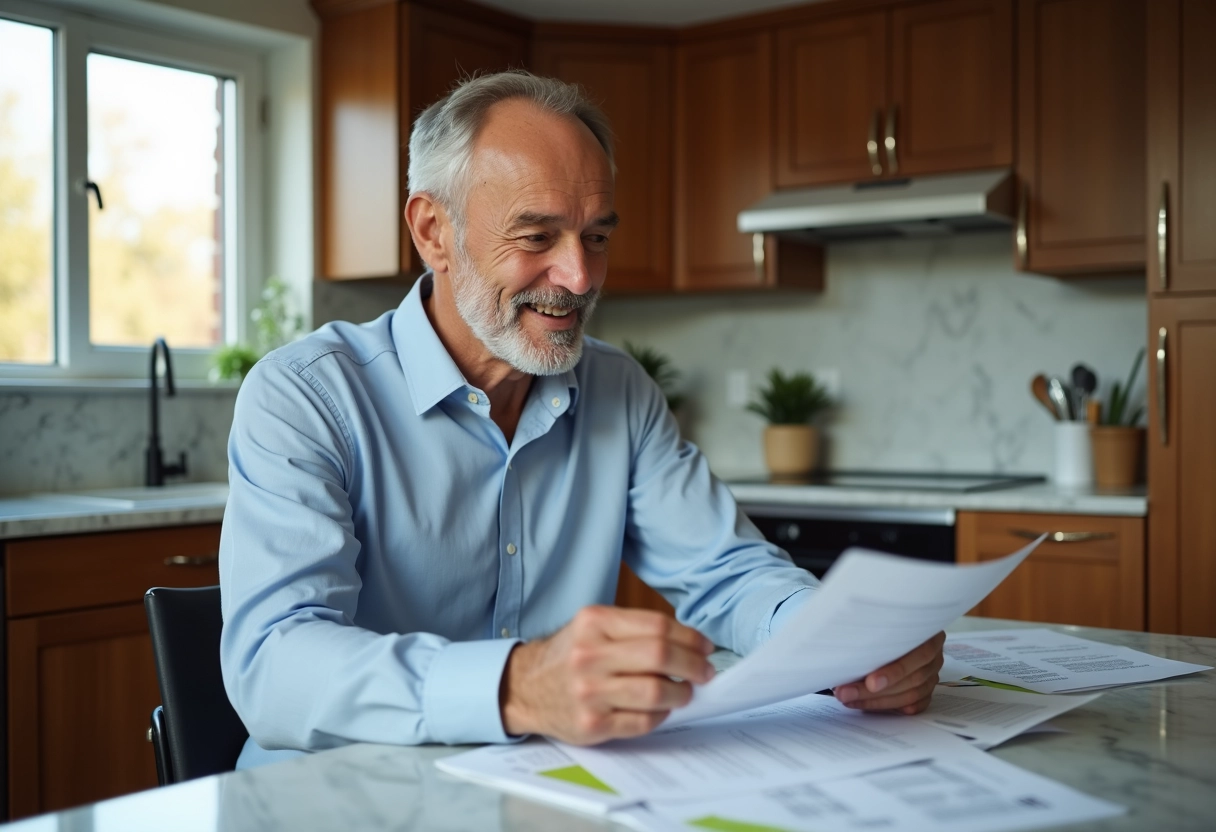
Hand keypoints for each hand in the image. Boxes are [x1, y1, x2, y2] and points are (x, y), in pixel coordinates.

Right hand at [500, 605, 715, 744]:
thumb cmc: (570, 655)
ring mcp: (589, 692)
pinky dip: (661, 716)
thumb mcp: (593, 626)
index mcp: (594, 622)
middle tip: (705, 672)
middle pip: (660, 656)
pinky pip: (643, 722)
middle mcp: (590, 655)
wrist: (525, 687)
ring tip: (685, 692)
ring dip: (682, 693)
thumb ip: (634, 630)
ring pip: (656, 693)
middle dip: (693, 665)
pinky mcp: (592, 724)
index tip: (705, 647)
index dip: (690, 638)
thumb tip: (690, 645)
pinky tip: (661, 709)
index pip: (657, 626)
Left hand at [833, 631, 944, 714]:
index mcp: (930, 633)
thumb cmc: (882, 624)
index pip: (920, 655)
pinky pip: (911, 705)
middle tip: (847, 693)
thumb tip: (845, 649)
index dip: (895, 672)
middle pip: (911, 679)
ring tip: (848, 698)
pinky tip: (866, 705)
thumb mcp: (881, 621)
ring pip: (909, 695)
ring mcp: (932, 675)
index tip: (870, 682)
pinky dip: (889, 707)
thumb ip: (874, 634)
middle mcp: (934, 656)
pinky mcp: (926, 691)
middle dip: (875, 691)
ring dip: (876, 701)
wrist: (893, 627)